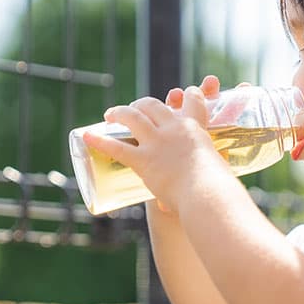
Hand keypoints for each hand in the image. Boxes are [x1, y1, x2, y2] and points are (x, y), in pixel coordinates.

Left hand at [85, 75, 250, 215]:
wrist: (207, 194)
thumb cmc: (216, 188)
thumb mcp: (214, 172)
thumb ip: (195, 185)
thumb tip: (168, 210)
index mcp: (196, 128)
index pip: (193, 100)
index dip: (188, 94)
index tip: (183, 93)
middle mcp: (174, 129)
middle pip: (153, 105)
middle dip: (141, 103)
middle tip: (134, 109)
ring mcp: (157, 143)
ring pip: (133, 117)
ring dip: (119, 112)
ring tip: (110, 115)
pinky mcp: (144, 160)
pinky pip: (117, 147)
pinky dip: (99, 141)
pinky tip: (87, 136)